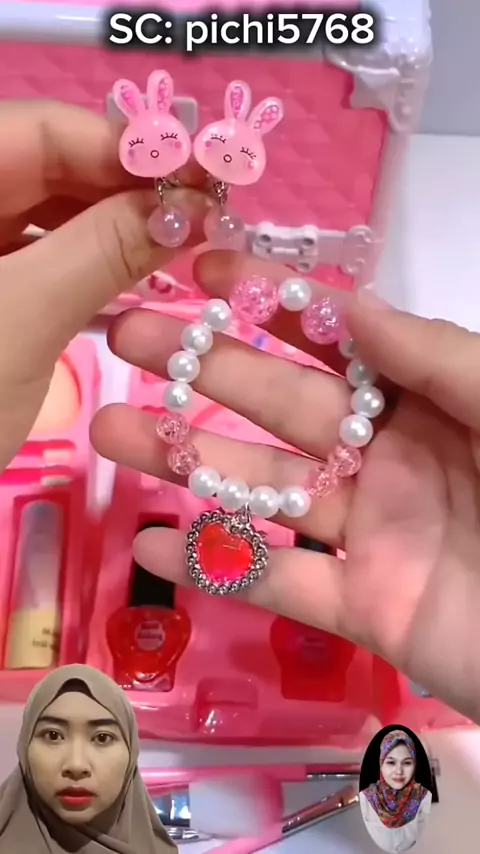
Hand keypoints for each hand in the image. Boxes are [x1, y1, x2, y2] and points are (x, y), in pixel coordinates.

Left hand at [0, 100, 206, 469]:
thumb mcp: (25, 320)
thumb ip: (106, 248)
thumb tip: (194, 204)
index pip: (38, 130)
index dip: (125, 145)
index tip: (204, 173)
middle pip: (44, 165)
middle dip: (125, 186)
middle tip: (204, 212)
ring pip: (44, 211)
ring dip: (112, 225)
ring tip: (178, 243)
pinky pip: (35, 254)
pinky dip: (84, 261)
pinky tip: (132, 271)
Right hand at [92, 250, 479, 723]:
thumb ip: (439, 358)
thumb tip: (352, 306)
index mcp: (427, 401)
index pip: (336, 340)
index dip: (270, 304)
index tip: (201, 273)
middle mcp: (388, 456)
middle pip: (280, 406)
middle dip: (203, 369)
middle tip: (124, 337)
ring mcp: (370, 533)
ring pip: (265, 491)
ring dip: (187, 463)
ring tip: (113, 437)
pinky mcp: (363, 607)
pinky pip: (279, 586)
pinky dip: (214, 569)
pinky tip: (152, 545)